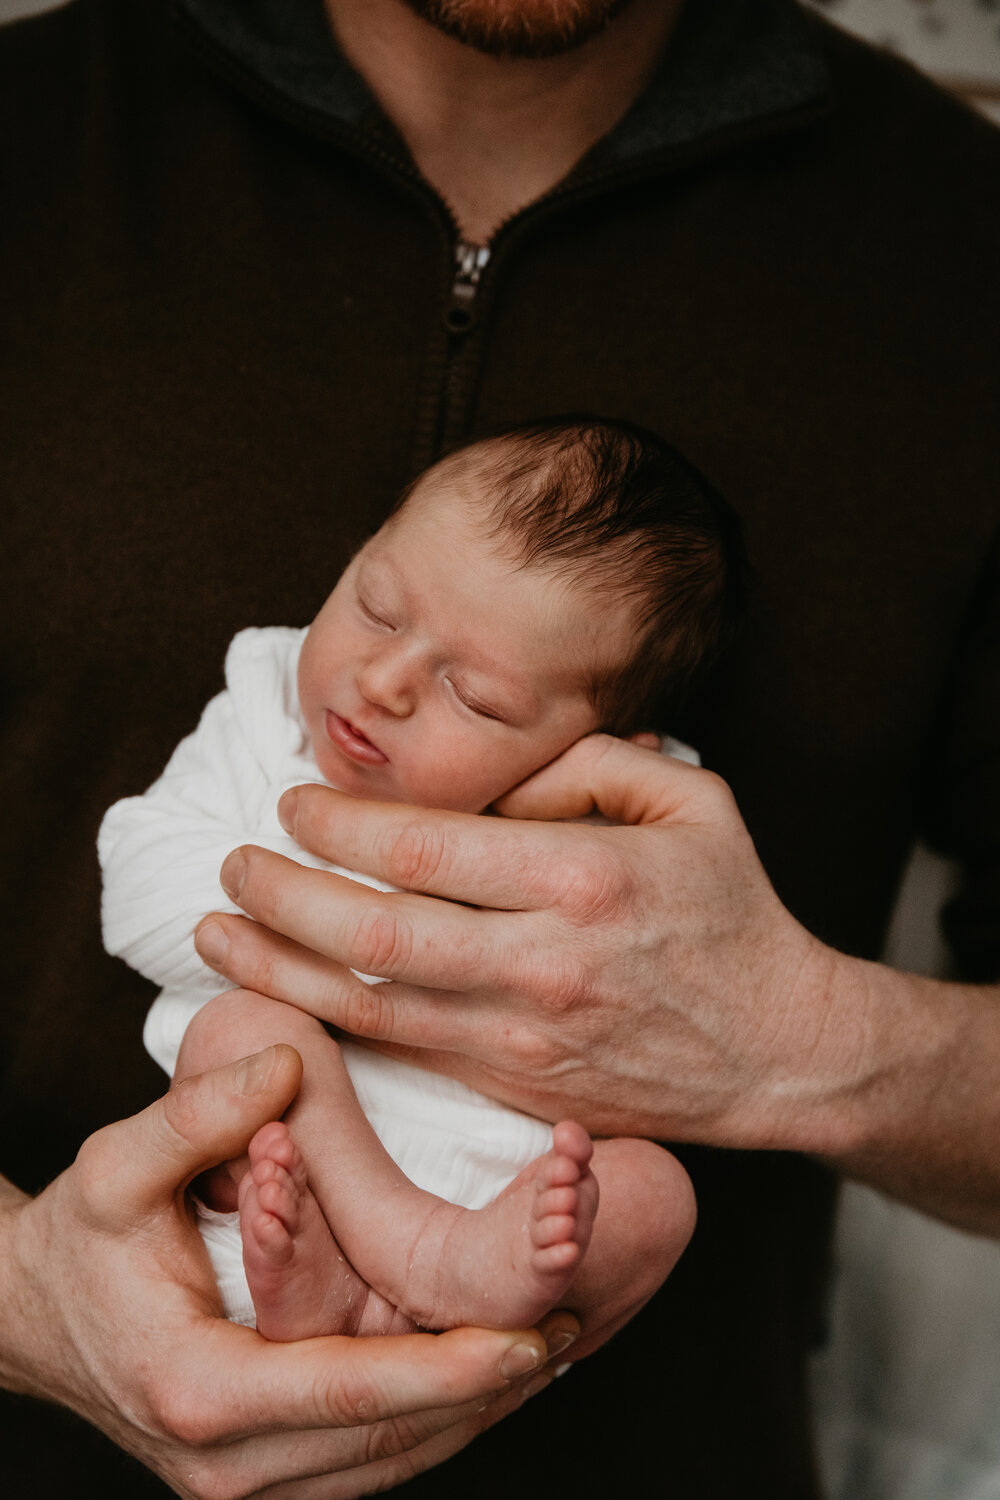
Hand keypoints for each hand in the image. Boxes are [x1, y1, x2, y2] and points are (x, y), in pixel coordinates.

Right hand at [0, 1046, 566, 1498]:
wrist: (30, 1319)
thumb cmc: (79, 1240)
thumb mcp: (119, 1165)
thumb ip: (200, 1118)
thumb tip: (283, 1067)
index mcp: (201, 1390)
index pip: (351, 1391)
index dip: (450, 1368)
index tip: (532, 1338)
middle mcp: (226, 1462)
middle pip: (387, 1441)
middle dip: (484, 1391)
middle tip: (569, 1328)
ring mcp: (242, 1484)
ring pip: (387, 1466)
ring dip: (471, 1415)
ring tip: (549, 1350)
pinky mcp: (258, 1479)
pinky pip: (365, 1467)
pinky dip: (430, 1427)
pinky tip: (482, 1379)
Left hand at [192, 735, 858, 1151]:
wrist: (780, 1048)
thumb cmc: (731, 911)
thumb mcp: (689, 800)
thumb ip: (588, 764)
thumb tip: (487, 777)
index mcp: (583, 878)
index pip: (422, 847)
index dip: (337, 825)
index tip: (292, 804)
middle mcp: (544, 965)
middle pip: (373, 934)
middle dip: (280, 897)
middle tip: (231, 865)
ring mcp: (524, 1040)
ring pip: (369, 1006)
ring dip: (278, 967)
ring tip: (217, 933)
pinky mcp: (515, 1089)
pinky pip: (402, 1052)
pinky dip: (329, 1023)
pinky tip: (282, 993)